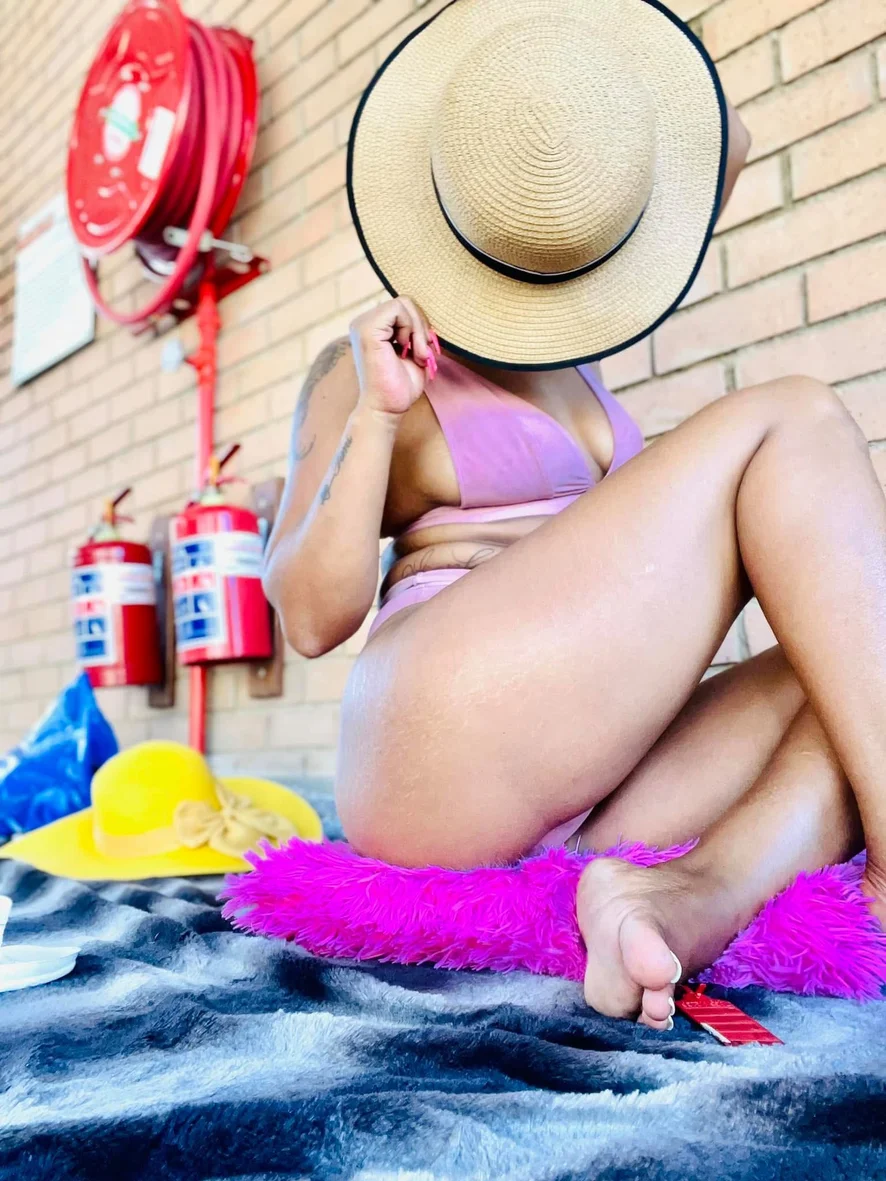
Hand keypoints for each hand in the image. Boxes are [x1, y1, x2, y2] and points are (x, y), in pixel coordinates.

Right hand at [349, 296, 441, 416]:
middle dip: (421, 326)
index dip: (419, 325)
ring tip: (416, 354)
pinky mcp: (367, 329)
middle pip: (404, 302)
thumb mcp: (413, 352)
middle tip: (422, 352)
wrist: (387, 408)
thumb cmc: (400, 387)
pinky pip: (398, 309)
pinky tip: (407, 350)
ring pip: (403, 303)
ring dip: (418, 329)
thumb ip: (416, 333)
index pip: (403, 308)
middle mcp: (364, 322)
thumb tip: (427, 316)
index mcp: (373, 327)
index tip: (423, 350)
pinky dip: (411, 328)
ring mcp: (363, 324)